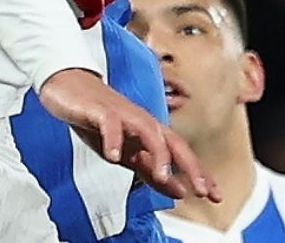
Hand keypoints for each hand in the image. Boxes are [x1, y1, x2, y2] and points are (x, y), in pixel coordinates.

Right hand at [37, 69, 216, 201]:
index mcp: (150, 132)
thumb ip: (151, 170)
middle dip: (190, 166)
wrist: (69, 88)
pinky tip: (113, 156)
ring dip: (158, 154)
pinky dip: (113, 139)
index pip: (181, 154)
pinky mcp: (99, 109)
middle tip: (202, 190)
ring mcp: (122, 113)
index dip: (199, 174)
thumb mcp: (126, 152)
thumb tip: (180, 191)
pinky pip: (110, 123)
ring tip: (162, 176)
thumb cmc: (99, 120)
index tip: (215, 196)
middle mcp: (142, 121)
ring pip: (148, 130)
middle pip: (172, 142)